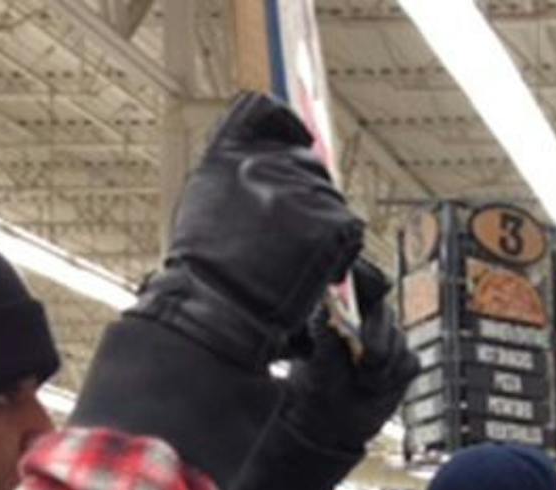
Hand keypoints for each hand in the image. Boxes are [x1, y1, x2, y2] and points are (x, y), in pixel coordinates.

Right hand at [131, 93, 364, 370]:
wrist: (217, 312)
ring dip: (323, 228)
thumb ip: (236, 172)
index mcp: (227, 155)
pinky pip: (350, 229)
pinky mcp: (327, 221)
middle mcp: (262, 164)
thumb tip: (270, 157)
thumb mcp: (205, 203)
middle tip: (285, 241)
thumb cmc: (208, 272)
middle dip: (308, 198)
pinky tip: (313, 273)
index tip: (299, 140)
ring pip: (331, 198)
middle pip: (310, 164)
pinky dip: (339, 253)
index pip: (265, 111)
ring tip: (292, 262)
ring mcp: (297, 191)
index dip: (287, 126)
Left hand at [276, 261, 417, 455]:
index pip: (360, 281)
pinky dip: (392, 379)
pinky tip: (374, 387)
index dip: (367, 282)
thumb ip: (325, 327)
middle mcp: (369, 318)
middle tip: (360, 362)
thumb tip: (330, 304)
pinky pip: (410, 362)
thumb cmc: (318, 381)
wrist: (332, 418)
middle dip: (374, 341)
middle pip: (384, 312)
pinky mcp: (406, 361)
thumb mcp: (317, 354)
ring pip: (399, 342)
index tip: (364, 301)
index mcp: (343, 306)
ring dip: (379, 368)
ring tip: (360, 380)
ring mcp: (390, 339)